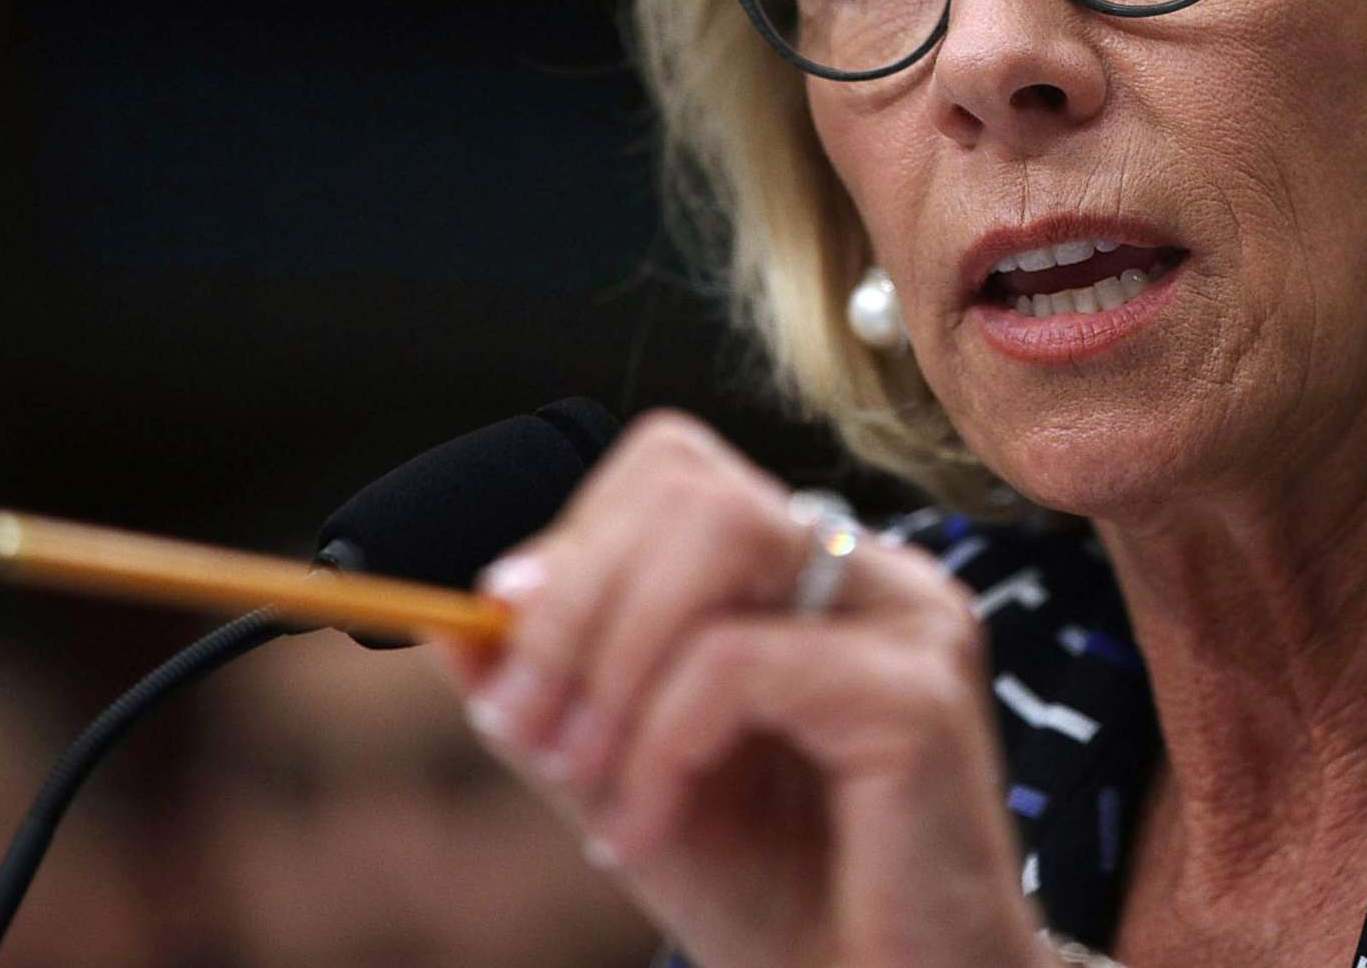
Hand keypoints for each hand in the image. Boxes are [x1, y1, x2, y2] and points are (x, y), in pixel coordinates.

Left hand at [430, 410, 1045, 967]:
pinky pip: (738, 663)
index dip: (572, 549)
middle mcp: (874, 571)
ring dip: (612, 662)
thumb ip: (555, 697)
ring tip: (585, 782)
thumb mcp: (630, 779)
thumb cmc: (781, 896)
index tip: (511, 670)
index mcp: (813, 572)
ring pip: (718, 537)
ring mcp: (909, 620)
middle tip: (526, 731)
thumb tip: (450, 624)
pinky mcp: (916, 697)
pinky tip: (646, 829)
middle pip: (690, 486)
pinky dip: (659, 745)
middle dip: (571, 607)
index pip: (674, 470)